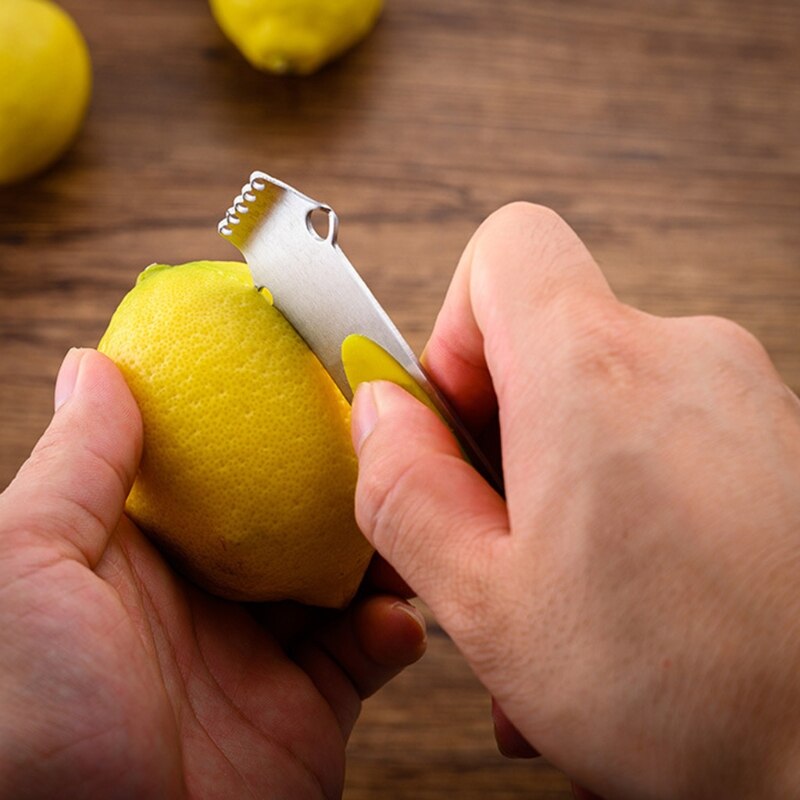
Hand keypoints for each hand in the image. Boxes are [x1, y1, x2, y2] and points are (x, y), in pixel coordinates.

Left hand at [0, 348, 424, 798]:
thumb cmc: (24, 725)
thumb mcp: (29, 569)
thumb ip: (78, 467)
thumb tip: (96, 365)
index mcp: (139, 554)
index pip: (215, 466)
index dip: (264, 420)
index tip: (317, 377)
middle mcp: (201, 597)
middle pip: (290, 516)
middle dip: (342, 481)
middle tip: (390, 444)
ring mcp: (255, 656)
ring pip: (341, 577)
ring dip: (383, 548)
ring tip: (411, 524)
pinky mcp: (302, 715)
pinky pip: (366, 656)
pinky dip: (392, 631)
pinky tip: (393, 619)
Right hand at [351, 203, 799, 798]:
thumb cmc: (692, 695)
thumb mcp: (488, 603)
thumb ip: (406, 490)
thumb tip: (383, 417)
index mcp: (593, 372)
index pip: (508, 248)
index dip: (456, 328)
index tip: (453, 421)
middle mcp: (683, 358)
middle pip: (550, 341)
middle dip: (503, 439)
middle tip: (500, 543)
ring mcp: (745, 398)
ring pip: (607, 407)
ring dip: (565, 491)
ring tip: (568, 602)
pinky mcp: (780, 443)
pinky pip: (670, 441)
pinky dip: (632, 504)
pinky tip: (632, 601)